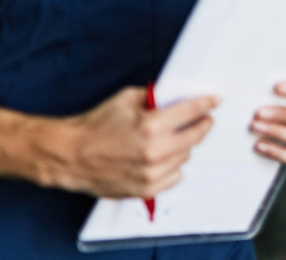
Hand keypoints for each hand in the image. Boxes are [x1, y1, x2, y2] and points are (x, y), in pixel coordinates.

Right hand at [43, 87, 217, 197]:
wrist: (70, 155)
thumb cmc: (95, 127)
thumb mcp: (126, 99)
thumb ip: (154, 98)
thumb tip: (174, 96)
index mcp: (152, 125)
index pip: (192, 112)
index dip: (206, 104)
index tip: (214, 102)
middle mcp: (155, 151)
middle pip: (195, 136)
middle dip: (201, 125)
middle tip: (202, 119)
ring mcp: (151, 173)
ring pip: (186, 157)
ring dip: (183, 146)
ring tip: (171, 139)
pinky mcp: (145, 189)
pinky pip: (174, 176)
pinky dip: (172, 166)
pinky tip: (162, 157)